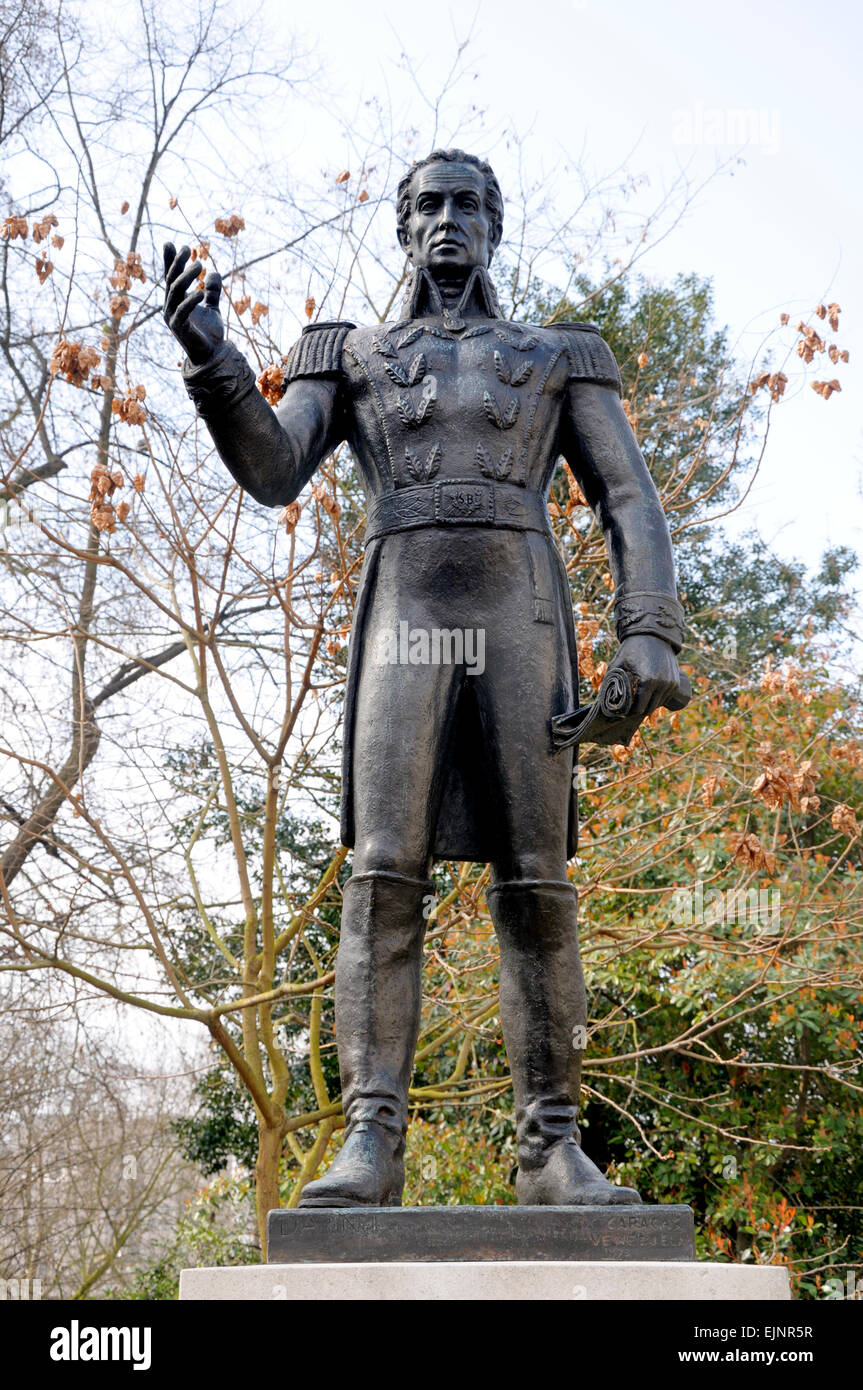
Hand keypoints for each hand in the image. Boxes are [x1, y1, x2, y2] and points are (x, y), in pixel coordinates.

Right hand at [162, 242, 223, 365]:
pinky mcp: (179, 328)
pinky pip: (182, 310)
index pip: (171, 277)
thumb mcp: (212, 307)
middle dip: (177, 263)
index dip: (170, 261)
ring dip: (186, 276)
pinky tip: (200, 292)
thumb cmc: (209, 333)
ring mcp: (172, 317)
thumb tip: (214, 272)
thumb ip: (212, 291)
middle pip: (171, 280)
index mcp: (176, 301)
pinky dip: (190, 300)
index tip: (171, 243)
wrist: (212, 356)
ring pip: (175, 291)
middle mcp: (170, 307)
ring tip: (200, 264)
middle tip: (187, 248)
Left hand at [609, 634, 690, 720]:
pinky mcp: (676, 682)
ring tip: (637, 700)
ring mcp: (671, 684)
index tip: (622, 709)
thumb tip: (602, 698)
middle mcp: (662, 685)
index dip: (629, 712)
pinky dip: (657, 700)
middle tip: (629, 706)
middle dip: (638, 710)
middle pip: (649, 709)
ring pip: (658, 705)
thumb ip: (609, 680)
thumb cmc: (632, 649)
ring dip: (648, 705)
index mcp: (648, 682)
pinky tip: (648, 697)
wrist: (653, 635)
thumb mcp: (618, 663)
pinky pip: (665, 698)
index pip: (639, 709)